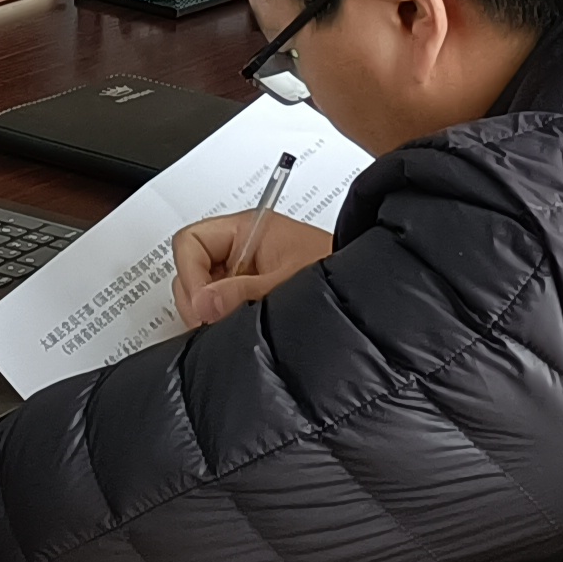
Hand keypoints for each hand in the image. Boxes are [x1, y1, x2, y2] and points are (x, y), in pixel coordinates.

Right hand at [173, 208, 334, 328]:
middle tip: (214, 322)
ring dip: (212, 312)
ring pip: (206, 291)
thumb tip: (202, 303)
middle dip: (199, 298)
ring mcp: (248, 272)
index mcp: (249, 228)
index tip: (203, 304)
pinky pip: (223, 306)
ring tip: (234, 328)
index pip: (191, 241)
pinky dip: (224, 321)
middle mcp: (245, 247)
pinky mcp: (254, 294)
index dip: (190, 273)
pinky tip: (239, 332)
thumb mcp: (287, 282)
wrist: (371, 293)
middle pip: (192, 268)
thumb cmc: (339, 270)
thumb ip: (243, 293)